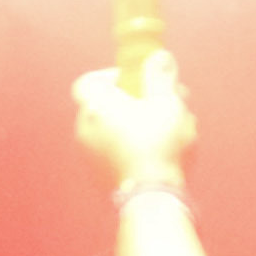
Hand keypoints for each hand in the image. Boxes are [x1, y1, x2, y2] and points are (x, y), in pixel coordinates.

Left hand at [74, 49, 198, 196]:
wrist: (151, 198)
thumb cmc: (158, 146)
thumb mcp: (167, 103)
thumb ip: (161, 77)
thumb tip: (159, 56)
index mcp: (96, 107)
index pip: (88, 82)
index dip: (111, 76)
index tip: (136, 79)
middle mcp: (85, 130)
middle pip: (105, 105)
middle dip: (135, 100)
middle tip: (163, 103)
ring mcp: (89, 156)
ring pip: (113, 130)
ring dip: (137, 124)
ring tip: (170, 131)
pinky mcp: (99, 176)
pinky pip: (114, 152)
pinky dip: (132, 147)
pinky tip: (160, 154)